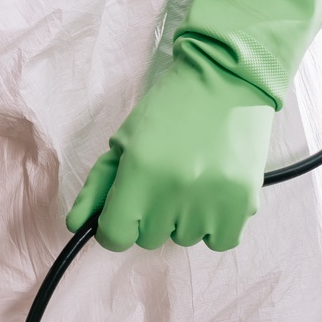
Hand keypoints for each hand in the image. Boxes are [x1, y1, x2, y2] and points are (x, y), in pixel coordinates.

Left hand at [67, 43, 275, 251]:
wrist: (226, 81)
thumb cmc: (169, 108)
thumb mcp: (124, 140)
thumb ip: (98, 186)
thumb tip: (76, 225)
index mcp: (139, 171)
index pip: (115, 236)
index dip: (113, 226)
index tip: (121, 213)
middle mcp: (174, 191)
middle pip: (149, 238)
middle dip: (149, 215)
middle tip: (163, 179)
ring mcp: (212, 200)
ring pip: (184, 238)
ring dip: (183, 218)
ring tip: (193, 178)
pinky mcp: (245, 204)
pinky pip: (220, 241)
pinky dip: (215, 225)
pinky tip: (213, 194)